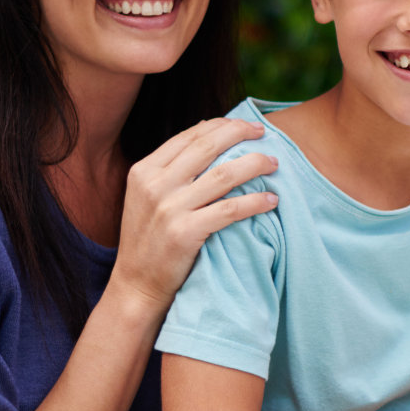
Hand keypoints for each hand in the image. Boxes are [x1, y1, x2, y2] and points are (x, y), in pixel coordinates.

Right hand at [113, 118, 278, 309]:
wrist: (136, 285)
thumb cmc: (149, 238)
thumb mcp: (148, 196)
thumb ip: (172, 168)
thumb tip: (207, 131)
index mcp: (144, 171)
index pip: (189, 136)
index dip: (221, 126)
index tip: (245, 125)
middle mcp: (155, 185)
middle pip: (207, 147)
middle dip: (240, 134)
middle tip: (264, 133)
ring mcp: (169, 208)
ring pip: (223, 174)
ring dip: (254, 164)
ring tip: (273, 163)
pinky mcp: (184, 233)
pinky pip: (230, 209)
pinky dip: (255, 201)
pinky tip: (271, 200)